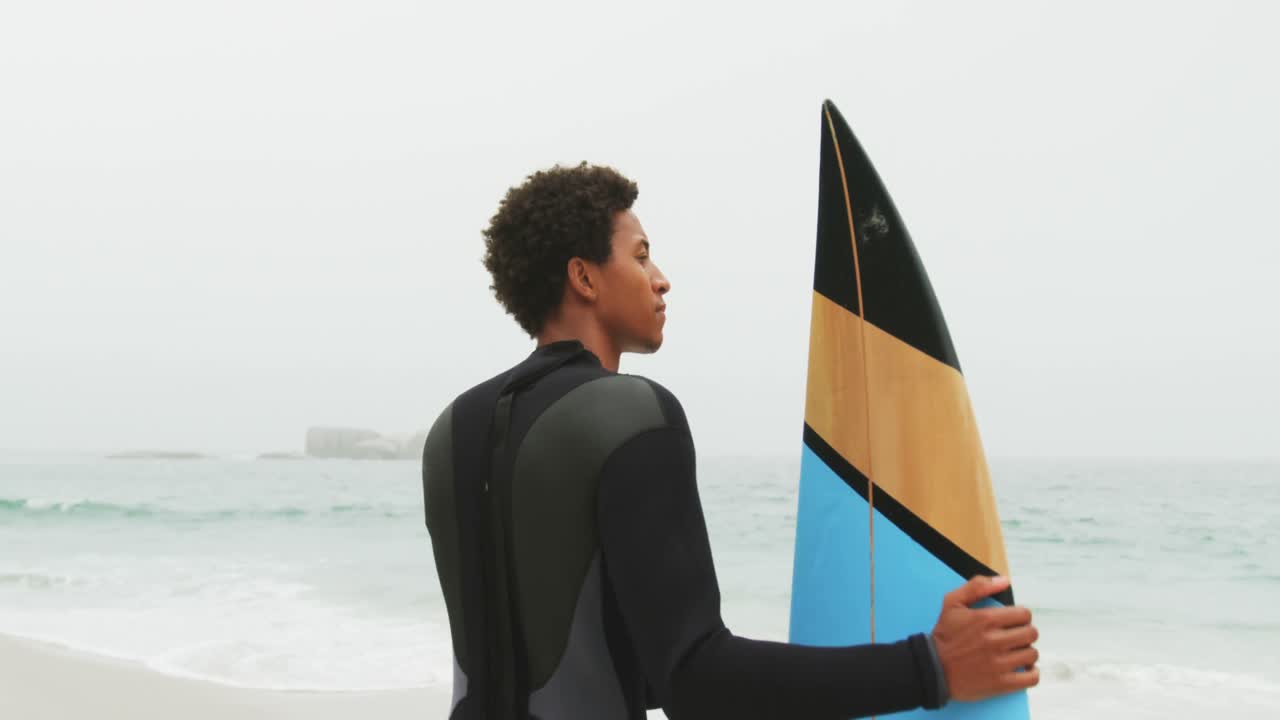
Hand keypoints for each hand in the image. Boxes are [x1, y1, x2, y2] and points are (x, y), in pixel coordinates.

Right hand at [930, 575, 1039, 701]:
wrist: (932, 668)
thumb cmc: (944, 635)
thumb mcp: (952, 602)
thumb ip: (977, 586)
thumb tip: (1004, 580)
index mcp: (985, 619)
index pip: (1024, 615)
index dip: (1021, 616)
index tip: (1014, 621)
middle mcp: (995, 640)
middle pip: (1031, 633)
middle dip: (1025, 633)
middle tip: (1015, 636)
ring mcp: (999, 663)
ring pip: (1032, 654)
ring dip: (1026, 652)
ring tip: (1016, 652)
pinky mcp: (1001, 683)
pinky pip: (1031, 677)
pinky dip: (1032, 673)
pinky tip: (1023, 668)